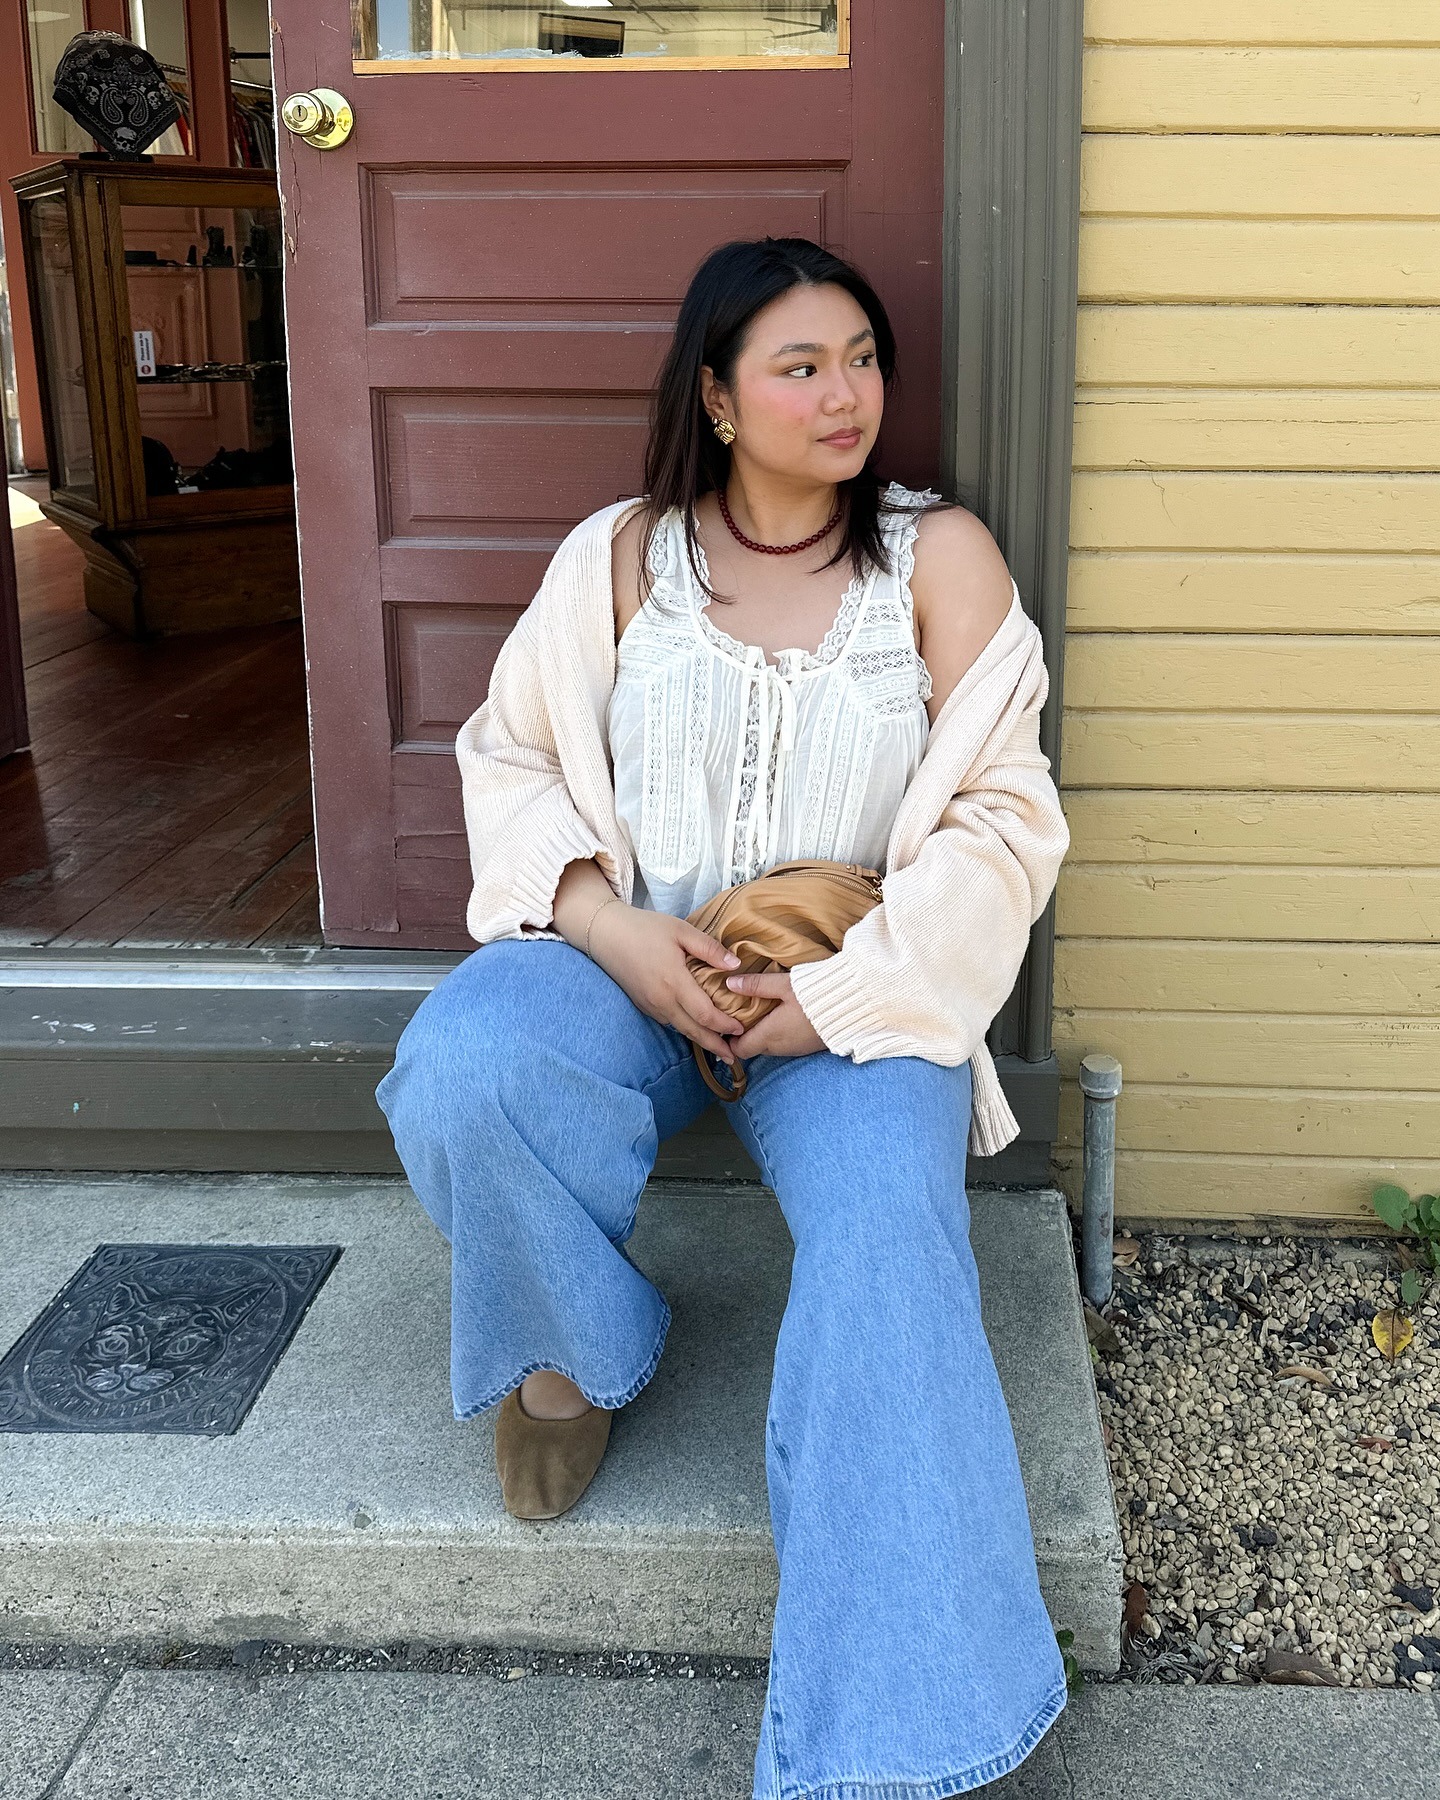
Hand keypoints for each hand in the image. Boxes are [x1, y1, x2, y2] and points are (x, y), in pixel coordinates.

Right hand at [588, 902, 745, 1064]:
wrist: (606, 934)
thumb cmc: (645, 928)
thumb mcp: (681, 930)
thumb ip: (709, 949)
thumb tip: (736, 965)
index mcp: (674, 982)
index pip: (705, 1014)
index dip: (725, 1025)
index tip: (741, 1029)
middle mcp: (662, 1000)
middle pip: (693, 1031)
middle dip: (715, 1045)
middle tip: (733, 1057)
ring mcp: (651, 1005)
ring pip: (680, 1029)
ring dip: (700, 1039)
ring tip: (719, 1046)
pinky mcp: (643, 1005)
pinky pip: (668, 1022)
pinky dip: (685, 1028)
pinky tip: (695, 1026)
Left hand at [723, 971, 825, 1059]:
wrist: (855, 1007)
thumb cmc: (816, 996)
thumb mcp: (784, 985)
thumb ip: (756, 984)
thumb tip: (730, 983)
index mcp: (769, 1035)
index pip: (740, 1050)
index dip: (730, 1039)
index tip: (728, 1023)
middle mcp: (780, 1048)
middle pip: (754, 1048)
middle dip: (746, 1034)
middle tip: (742, 1013)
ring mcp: (796, 1049)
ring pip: (771, 1047)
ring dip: (764, 1033)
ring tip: (762, 1011)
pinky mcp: (809, 1046)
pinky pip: (786, 1044)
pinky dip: (779, 1033)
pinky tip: (783, 1015)